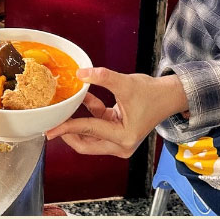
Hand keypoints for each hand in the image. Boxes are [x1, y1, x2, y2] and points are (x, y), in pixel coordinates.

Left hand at [45, 68, 188, 157]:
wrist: (169, 96)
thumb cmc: (153, 93)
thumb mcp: (125, 83)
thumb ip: (102, 77)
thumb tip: (80, 74)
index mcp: (123, 137)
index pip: (89, 130)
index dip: (67, 127)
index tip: (50, 128)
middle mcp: (121, 145)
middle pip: (85, 144)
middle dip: (68, 133)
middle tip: (51, 124)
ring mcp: (119, 141)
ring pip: (89, 137)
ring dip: (77, 123)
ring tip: (63, 110)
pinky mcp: (117, 133)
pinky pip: (96, 126)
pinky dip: (89, 114)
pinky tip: (83, 99)